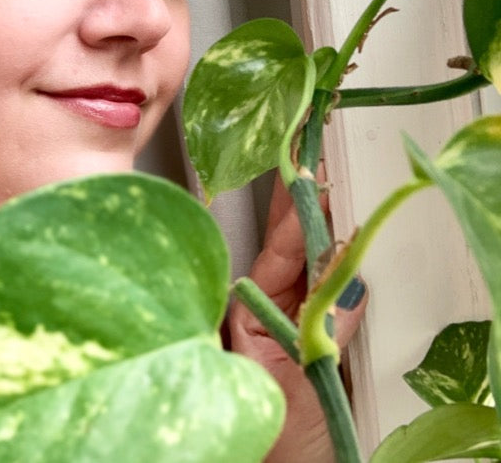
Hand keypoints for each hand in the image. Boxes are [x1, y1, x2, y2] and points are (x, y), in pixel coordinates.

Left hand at [228, 172, 366, 462]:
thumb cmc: (275, 436)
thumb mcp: (299, 377)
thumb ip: (324, 329)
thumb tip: (348, 283)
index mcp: (247, 314)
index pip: (276, 254)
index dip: (296, 217)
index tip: (308, 181)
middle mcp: (265, 311)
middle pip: (289, 249)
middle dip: (303, 206)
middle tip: (316, 161)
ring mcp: (290, 320)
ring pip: (309, 266)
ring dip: (321, 229)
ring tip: (333, 186)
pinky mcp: (315, 337)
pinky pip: (329, 293)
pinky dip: (341, 265)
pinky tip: (349, 244)